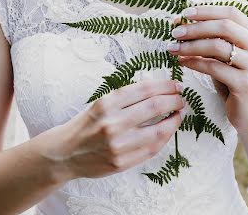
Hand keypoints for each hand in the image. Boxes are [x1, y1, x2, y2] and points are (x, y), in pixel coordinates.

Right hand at [39, 79, 184, 182]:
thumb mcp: (102, 102)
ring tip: (179, 113)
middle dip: (174, 99)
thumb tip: (158, 88)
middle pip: (155, 106)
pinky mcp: (122, 162)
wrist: (66, 152)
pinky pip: (152, 149)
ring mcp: (118, 145)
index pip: (145, 89)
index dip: (165, 85)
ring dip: (174, 120)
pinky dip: (165, 138)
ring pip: (158, 130)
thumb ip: (126, 97)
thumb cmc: (87, 123)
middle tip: (181, 97)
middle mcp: (112, 122)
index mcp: (107, 103)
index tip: (175, 84)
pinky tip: (168, 130)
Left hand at [168, 5, 247, 134]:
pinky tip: (182, 62)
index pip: (232, 13)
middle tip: (175, 32)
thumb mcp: (225, 55)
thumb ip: (211, 37)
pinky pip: (213, 67)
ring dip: (191, 45)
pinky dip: (194, 62)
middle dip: (196, 27)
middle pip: (225, 26)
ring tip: (173, 48)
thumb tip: (180, 20)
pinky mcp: (245, 84)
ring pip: (217, 46)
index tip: (185, 13)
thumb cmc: (233, 80)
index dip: (207, 11)